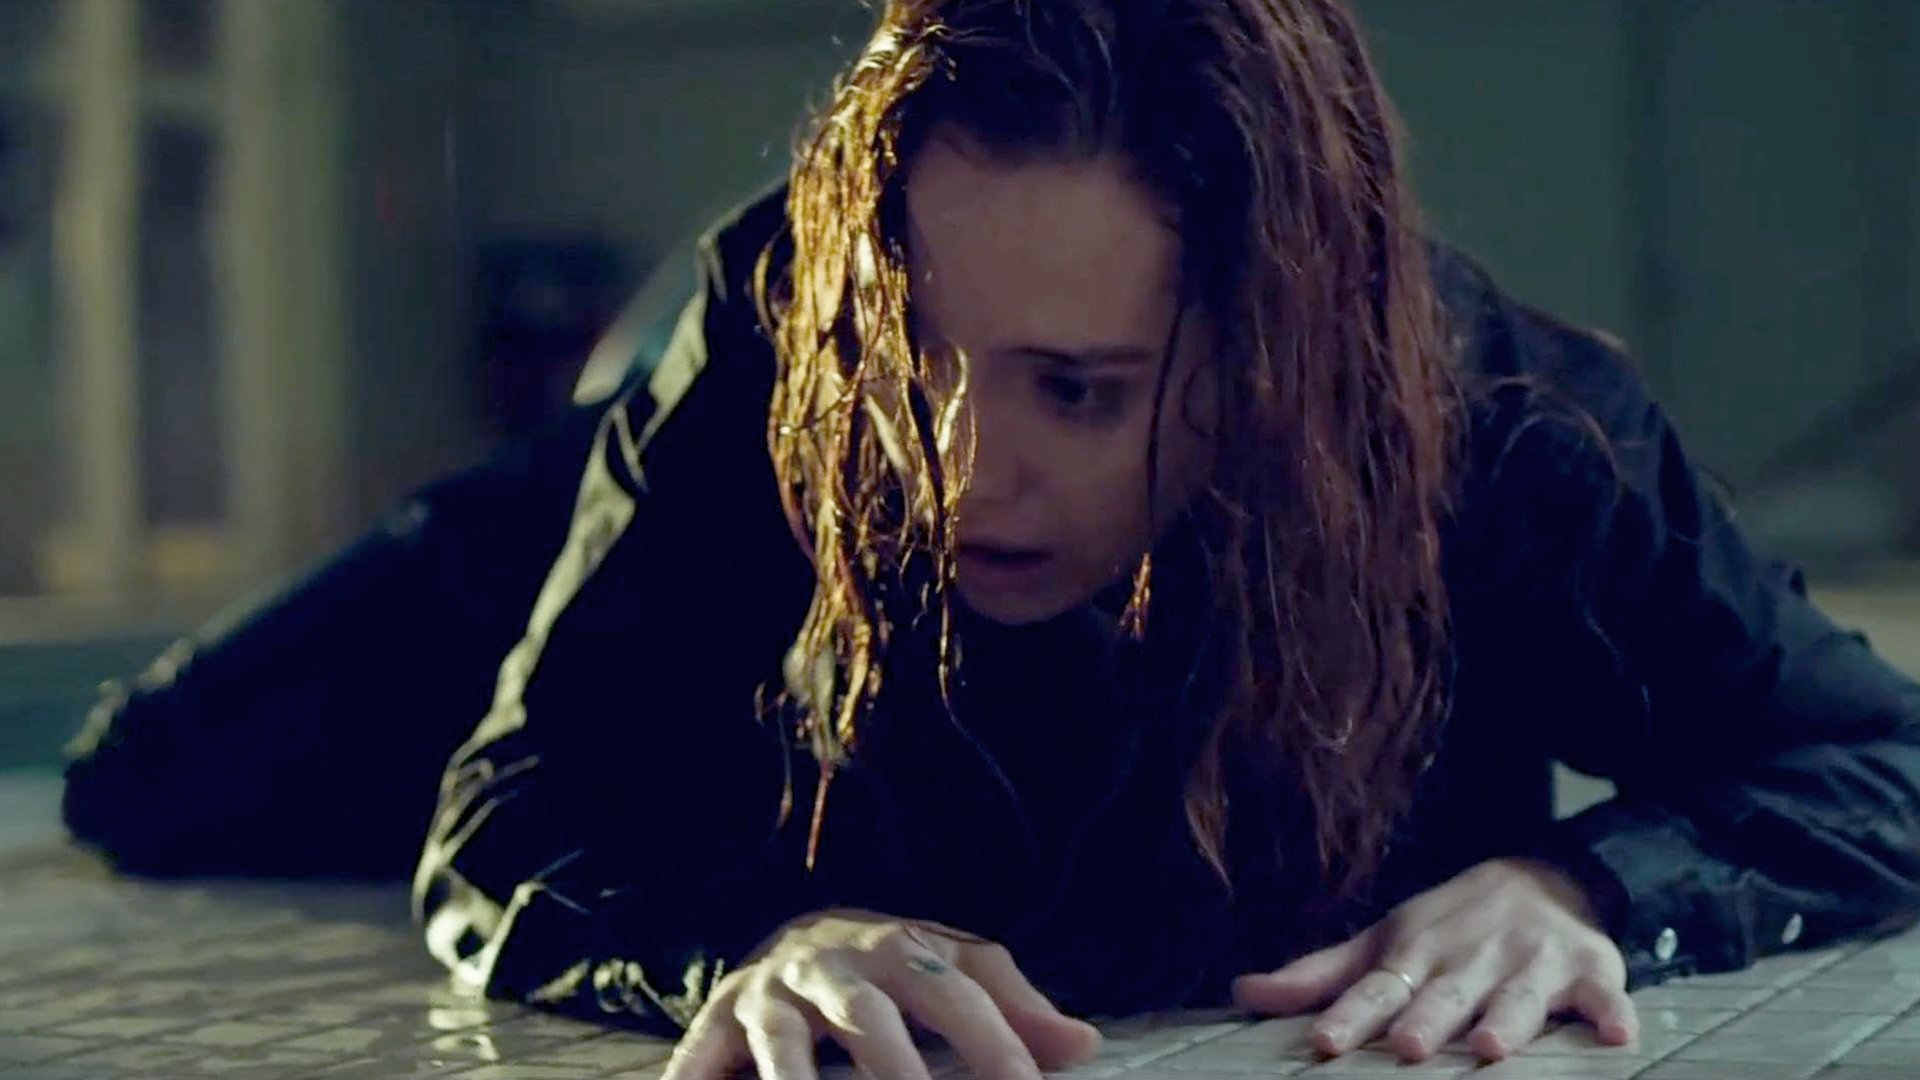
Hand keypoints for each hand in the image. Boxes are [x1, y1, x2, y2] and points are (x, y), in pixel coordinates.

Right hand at [660, 908, 1101, 1079]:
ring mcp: (767, 998)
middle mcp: (829, 968)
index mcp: (895, 947)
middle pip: (868, 1018)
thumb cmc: (887, 965)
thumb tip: (1084, 1045)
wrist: (789, 936)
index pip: (952, 991)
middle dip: (900, 1071)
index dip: (993, 1041)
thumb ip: (1012, 1004)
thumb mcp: (949, 967)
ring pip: (783, 1044)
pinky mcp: (715, 1028)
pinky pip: (703, 1061)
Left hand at [1231, 858, 1636, 1061]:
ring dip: (1506, 1020)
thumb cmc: (1447, 928)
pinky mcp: (1589, 971)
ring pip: (1517, 998)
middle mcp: (1470, 960)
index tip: (1323, 1044)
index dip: (1349, 1016)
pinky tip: (1617, 1034)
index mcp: (1416, 954)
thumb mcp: (1382, 943)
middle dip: (1427, 1019)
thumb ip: (1319, 975)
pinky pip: (1603, 995)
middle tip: (1408, 1046)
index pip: (1375, 989)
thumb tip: (1242, 991)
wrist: (1541, 874)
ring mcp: (1530, 964)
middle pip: (1445, 996)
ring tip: (1491, 1048)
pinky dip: (1611, 1012)